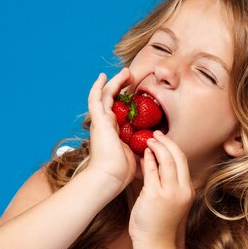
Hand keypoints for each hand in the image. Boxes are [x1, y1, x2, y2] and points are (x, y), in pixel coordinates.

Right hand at [84, 68, 137, 193]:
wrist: (110, 176)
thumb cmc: (122, 171)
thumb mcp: (136, 154)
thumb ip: (141, 147)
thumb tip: (152, 146)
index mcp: (113, 132)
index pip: (118, 111)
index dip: (125, 100)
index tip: (135, 93)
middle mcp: (105, 125)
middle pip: (112, 100)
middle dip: (121, 87)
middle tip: (131, 77)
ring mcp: (100, 122)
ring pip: (106, 95)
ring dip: (115, 82)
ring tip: (126, 72)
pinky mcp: (98, 120)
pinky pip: (95, 98)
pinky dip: (98, 86)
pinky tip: (103, 76)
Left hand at [129, 131, 194, 248]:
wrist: (155, 243)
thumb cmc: (159, 223)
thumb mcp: (170, 201)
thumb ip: (166, 183)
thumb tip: (156, 163)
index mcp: (188, 190)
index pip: (183, 161)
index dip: (173, 147)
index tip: (164, 139)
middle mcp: (182, 189)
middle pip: (178, 157)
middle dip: (167, 142)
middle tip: (156, 133)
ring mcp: (170, 193)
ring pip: (167, 161)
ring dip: (157, 147)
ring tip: (148, 139)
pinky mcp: (155, 196)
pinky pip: (152, 171)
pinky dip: (148, 160)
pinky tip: (143, 153)